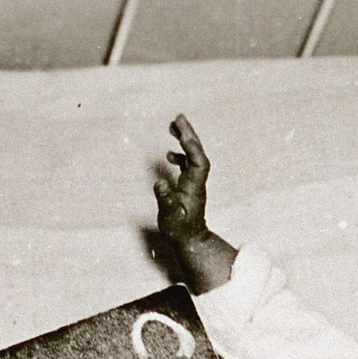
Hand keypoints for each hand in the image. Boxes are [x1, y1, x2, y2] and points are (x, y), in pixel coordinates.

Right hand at [153, 114, 235, 292]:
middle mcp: (196, 182)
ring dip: (185, 140)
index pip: (198, 162)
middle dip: (189, 135)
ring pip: (192, 156)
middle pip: (197, 153)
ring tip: (173, 125)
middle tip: (179, 117)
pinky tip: (169, 154)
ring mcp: (193, 183)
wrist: (190, 240)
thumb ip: (166, 200)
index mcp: (194, 187)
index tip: (182, 134)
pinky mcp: (188, 186)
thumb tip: (159, 183)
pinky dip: (180, 154)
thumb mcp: (170, 217)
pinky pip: (187, 164)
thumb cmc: (180, 231)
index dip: (192, 147)